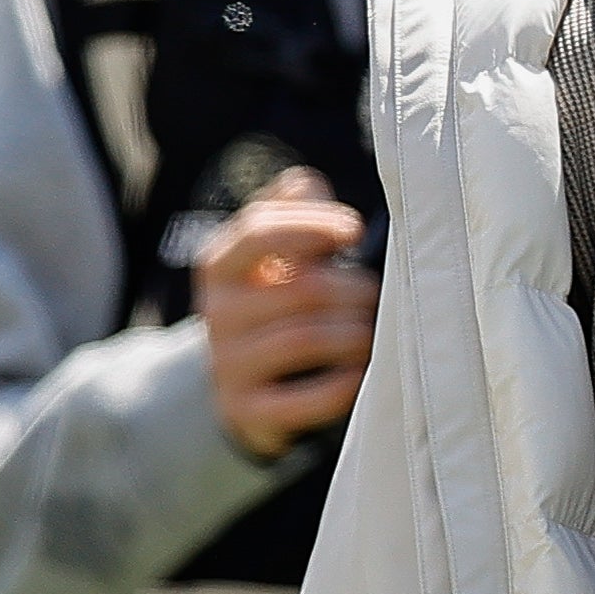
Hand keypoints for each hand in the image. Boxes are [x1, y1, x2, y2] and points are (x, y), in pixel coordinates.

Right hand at [195, 168, 375, 459]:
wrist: (245, 381)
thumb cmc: (278, 298)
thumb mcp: (276, 249)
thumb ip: (296, 207)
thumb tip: (311, 184)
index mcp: (220, 263)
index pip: (259, 231)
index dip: (312, 226)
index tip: (355, 230)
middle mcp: (216, 311)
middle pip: (298, 288)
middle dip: (353, 290)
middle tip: (378, 296)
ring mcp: (227, 363)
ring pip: (303, 339)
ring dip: (353, 334)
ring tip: (374, 332)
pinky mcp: (244, 410)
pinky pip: (297, 400)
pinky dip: (337, 387)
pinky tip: (360, 374)